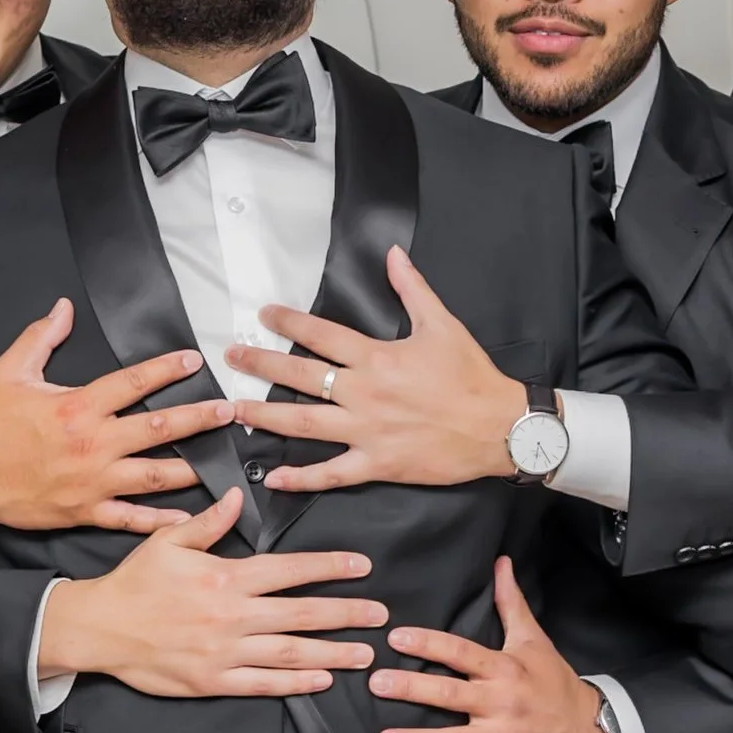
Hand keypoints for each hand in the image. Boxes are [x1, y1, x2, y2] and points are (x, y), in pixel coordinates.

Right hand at [0, 298, 236, 533]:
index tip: (194, 360)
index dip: (167, 369)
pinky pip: (132, 518)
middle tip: (229, 412)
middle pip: (159, 429)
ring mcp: (95, 481)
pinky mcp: (88, 511)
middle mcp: (94, 444)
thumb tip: (64, 308)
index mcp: (78, 407)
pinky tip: (189, 519)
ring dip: (193, 467)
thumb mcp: (9, 372)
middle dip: (199, 418)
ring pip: (156, 475)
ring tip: (223, 460)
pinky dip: (162, 520)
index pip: (134, 382)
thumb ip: (40, 338)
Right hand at [39, 489, 387, 695]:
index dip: (329, 567)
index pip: (289, 570)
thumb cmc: (134, 583)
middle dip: (345, 613)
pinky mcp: (212, 681)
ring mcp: (224, 651)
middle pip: (301, 613)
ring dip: (332, 652)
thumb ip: (209, 523)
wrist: (99, 628)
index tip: (360, 567)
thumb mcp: (168, 542)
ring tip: (364, 653)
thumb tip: (238, 496)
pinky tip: (322, 680)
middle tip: (379, 616)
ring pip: (290, 652)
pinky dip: (295, 683)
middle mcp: (232, 615)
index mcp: (225, 577)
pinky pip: (263, 683)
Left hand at [227, 247, 522, 492]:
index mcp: (377, 358)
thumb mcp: (443, 325)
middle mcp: (364, 394)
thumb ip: (412, 289)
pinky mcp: (377, 465)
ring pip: (305, 424)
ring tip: (234, 409)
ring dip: (266, 415)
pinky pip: (331, 474)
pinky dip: (301, 478)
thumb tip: (394, 255)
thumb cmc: (472, 377)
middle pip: (301, 377)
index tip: (263, 315)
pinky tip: (273, 477)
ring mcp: (367, 432)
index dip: (288, 323)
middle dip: (261, 364)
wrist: (500, 427)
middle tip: (232, 356)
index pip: (321, 336)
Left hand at [371, 557, 614, 732]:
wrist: (591, 732)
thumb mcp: (534, 641)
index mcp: (504, 669)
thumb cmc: (555, 684)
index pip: (461, 652)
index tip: (396, 637)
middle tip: (377, 683)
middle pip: (451, 694)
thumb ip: (511, 604)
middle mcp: (502, 702)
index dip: (429, 643)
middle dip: (413, 688)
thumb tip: (501, 563)